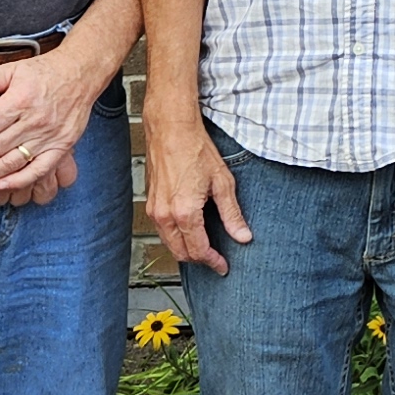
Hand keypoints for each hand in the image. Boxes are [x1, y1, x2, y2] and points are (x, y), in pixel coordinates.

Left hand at [0, 48, 109, 205]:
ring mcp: (49, 136)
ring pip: (11, 163)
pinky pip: (39, 170)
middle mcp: (34, 121)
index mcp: (19, 101)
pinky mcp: (62, 146)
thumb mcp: (14, 68)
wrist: (80, 74)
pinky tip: (0, 184)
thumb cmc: (44, 72)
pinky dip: (19, 180)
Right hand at [141, 107, 249, 273]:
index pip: (199, 250)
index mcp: (185, 212)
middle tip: (216, 259)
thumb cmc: (196, 150)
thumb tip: (243, 236)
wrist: (171, 129)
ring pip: (169, 243)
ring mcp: (155, 210)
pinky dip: (176, 237)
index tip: (223, 266)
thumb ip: (232, 214)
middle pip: (181, 253)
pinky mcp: (151, 203)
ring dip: (186, 249)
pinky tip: (190, 231)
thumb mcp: (222, 182)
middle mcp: (165, 215)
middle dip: (199, 259)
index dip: (213, 261)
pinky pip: (162, 230)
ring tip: (205, 246)